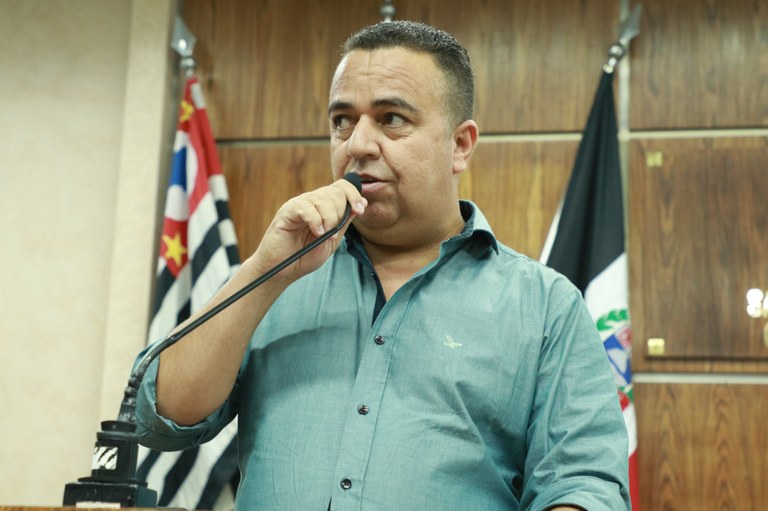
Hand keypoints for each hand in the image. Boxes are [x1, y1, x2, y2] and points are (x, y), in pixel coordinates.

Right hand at [246, 176, 365, 283]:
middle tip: (333, 233)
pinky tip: (316, 233)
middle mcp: (311, 202)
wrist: (281, 271)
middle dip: (340, 212)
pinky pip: (305, 207)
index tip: (360, 211)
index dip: (354, 195)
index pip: (341, 187)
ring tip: (324, 236)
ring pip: (322, 198)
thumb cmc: (304, 256)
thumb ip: (344, 222)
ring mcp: (298, 205)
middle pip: (335, 191)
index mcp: (323, 206)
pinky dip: (315, 220)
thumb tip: (362, 203)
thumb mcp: (332, 241)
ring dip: (329, 219)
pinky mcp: (286, 212)